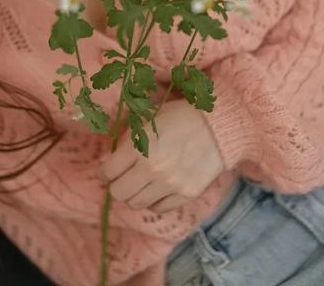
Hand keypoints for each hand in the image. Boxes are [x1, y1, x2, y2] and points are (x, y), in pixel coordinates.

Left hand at [97, 98, 223, 213]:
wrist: (218, 126)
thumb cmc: (180, 116)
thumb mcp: (149, 118)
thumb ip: (128, 137)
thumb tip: (111, 156)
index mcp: (138, 146)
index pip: (108, 171)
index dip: (105, 172)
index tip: (108, 170)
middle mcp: (151, 169)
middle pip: (119, 193)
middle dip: (117, 185)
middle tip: (123, 178)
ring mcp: (169, 184)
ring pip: (136, 204)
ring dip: (135, 194)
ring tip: (141, 183)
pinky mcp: (185, 195)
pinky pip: (159, 208)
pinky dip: (154, 201)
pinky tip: (158, 189)